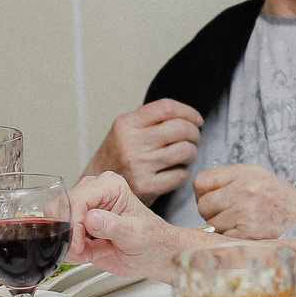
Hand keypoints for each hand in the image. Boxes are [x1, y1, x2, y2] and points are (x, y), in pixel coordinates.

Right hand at [67, 171, 211, 280]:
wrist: (156, 256)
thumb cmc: (153, 240)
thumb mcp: (136, 234)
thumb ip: (113, 226)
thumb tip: (91, 218)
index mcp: (109, 186)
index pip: (78, 199)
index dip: (73, 224)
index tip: (78, 245)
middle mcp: (94, 193)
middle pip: (62, 211)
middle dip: (71, 236)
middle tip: (86, 251)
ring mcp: (85, 209)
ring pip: (59, 226)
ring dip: (73, 246)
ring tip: (96, 251)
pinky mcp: (79, 225)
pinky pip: (63, 239)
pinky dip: (75, 252)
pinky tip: (94, 252)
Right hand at [84, 99, 204, 199]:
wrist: (98, 188)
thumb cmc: (116, 158)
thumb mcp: (125, 130)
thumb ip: (151, 120)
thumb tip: (188, 116)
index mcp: (126, 124)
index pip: (167, 108)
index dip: (188, 112)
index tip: (197, 119)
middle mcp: (131, 143)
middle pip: (180, 129)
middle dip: (194, 133)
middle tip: (193, 139)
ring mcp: (139, 165)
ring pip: (185, 151)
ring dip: (192, 153)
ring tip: (185, 156)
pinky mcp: (146, 186)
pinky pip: (180, 175)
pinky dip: (184, 173)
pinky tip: (177, 172)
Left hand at [192, 165, 295, 238]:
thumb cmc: (287, 205)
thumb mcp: (262, 180)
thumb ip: (232, 182)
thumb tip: (200, 196)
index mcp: (247, 173)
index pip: (201, 182)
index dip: (205, 194)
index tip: (216, 202)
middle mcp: (245, 189)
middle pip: (203, 205)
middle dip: (212, 214)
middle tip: (233, 217)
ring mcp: (246, 211)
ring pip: (212, 224)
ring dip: (224, 229)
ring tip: (247, 226)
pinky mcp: (249, 234)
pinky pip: (224, 238)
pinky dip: (234, 241)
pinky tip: (251, 236)